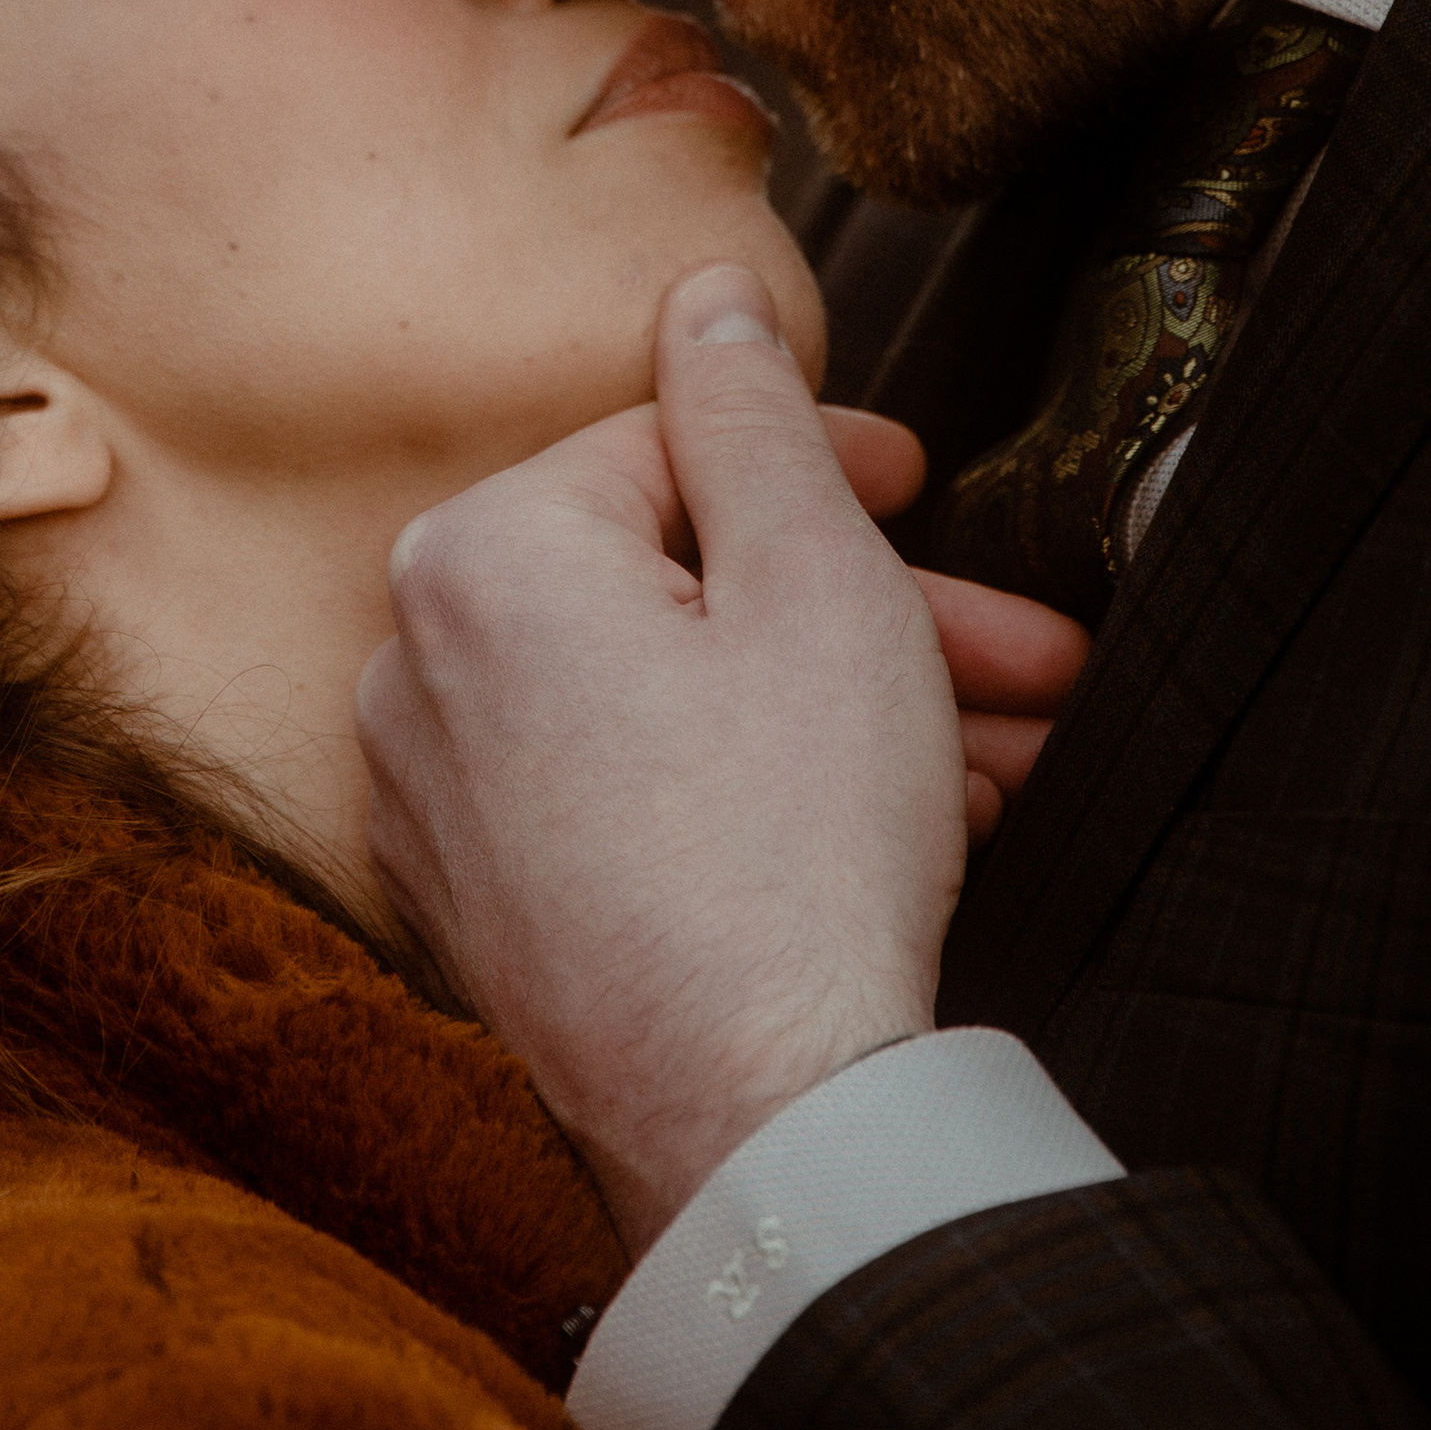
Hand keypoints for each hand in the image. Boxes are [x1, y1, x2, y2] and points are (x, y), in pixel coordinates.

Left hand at [360, 262, 1080, 1255]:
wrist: (762, 1138)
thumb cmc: (795, 853)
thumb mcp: (814, 577)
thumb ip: (750, 410)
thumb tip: (705, 292)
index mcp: (480, 556)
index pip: (674, 449)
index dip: (828, 462)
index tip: (927, 490)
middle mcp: (416, 668)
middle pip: (681, 587)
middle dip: (870, 612)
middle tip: (1014, 649)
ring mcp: (435, 804)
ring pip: (672, 699)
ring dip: (841, 709)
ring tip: (1001, 756)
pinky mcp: (477, 909)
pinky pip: (626, 798)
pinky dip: (751, 792)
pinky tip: (900, 819)